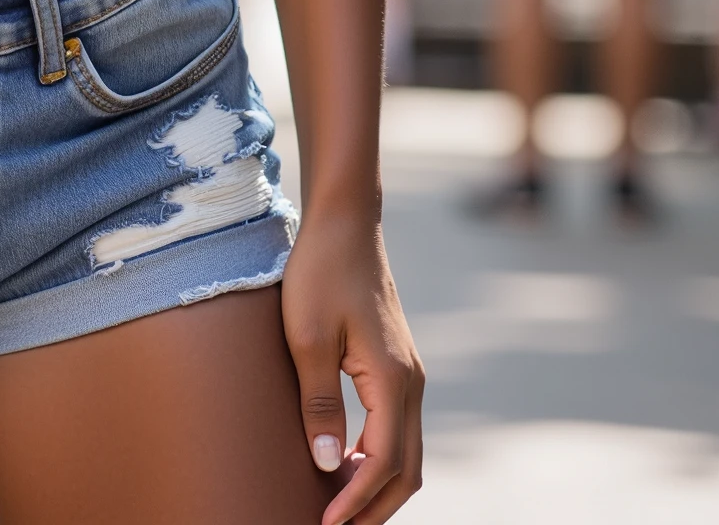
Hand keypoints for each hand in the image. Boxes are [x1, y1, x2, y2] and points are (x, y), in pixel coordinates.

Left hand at [281, 209, 422, 524]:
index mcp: (393, 381)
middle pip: (406, 470)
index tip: (323, 524)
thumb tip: (326, 465)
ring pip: (406, 453)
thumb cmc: (320, 272)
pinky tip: (344, 462)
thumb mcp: (307, 336)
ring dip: (377, 486)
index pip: (382, 463)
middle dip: (374, 507)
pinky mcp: (397, 366)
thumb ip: (319, 402)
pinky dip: (378, 459)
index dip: (354, 500)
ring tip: (337, 506)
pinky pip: (397, 429)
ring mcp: (408, 375)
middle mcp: (411, 384)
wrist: (344, 223)